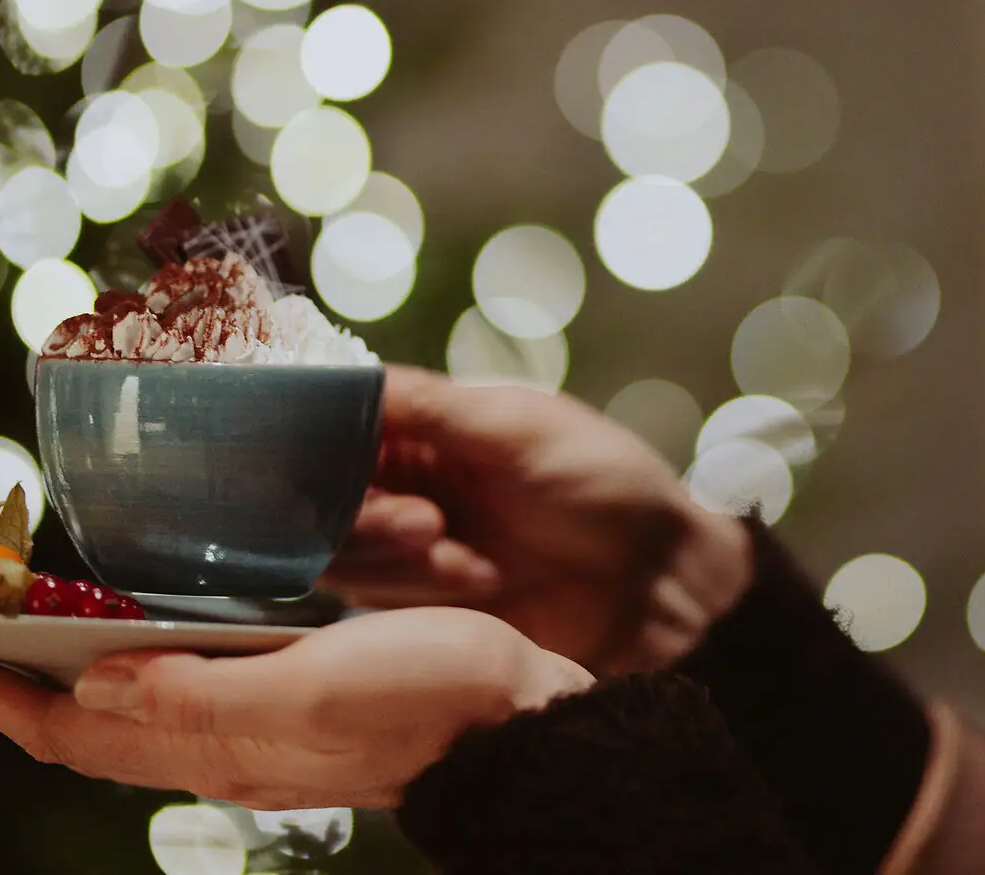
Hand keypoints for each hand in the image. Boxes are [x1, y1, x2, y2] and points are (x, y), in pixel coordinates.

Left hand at [0, 608, 592, 809]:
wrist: (516, 722)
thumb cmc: (428, 697)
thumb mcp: (313, 693)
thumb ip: (201, 697)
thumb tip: (94, 685)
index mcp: (218, 743)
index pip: (67, 728)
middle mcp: (223, 746)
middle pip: (81, 725)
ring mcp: (256, 731)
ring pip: (126, 712)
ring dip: (55, 679)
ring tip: (7, 640)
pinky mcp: (290, 705)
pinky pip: (177, 694)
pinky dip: (127, 668)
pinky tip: (133, 641)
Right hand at [324, 365, 752, 674]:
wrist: (664, 580)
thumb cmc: (605, 482)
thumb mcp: (518, 427)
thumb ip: (429, 405)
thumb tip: (345, 379)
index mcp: (427, 426)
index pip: (337, 427)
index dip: (320, 446)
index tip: (324, 467)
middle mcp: (409, 482)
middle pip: (325, 498)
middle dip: (365, 515)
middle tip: (427, 523)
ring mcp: (417, 547)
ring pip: (345, 554)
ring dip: (396, 559)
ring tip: (468, 559)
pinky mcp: (430, 605)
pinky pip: (381, 602)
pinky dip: (422, 592)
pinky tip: (483, 584)